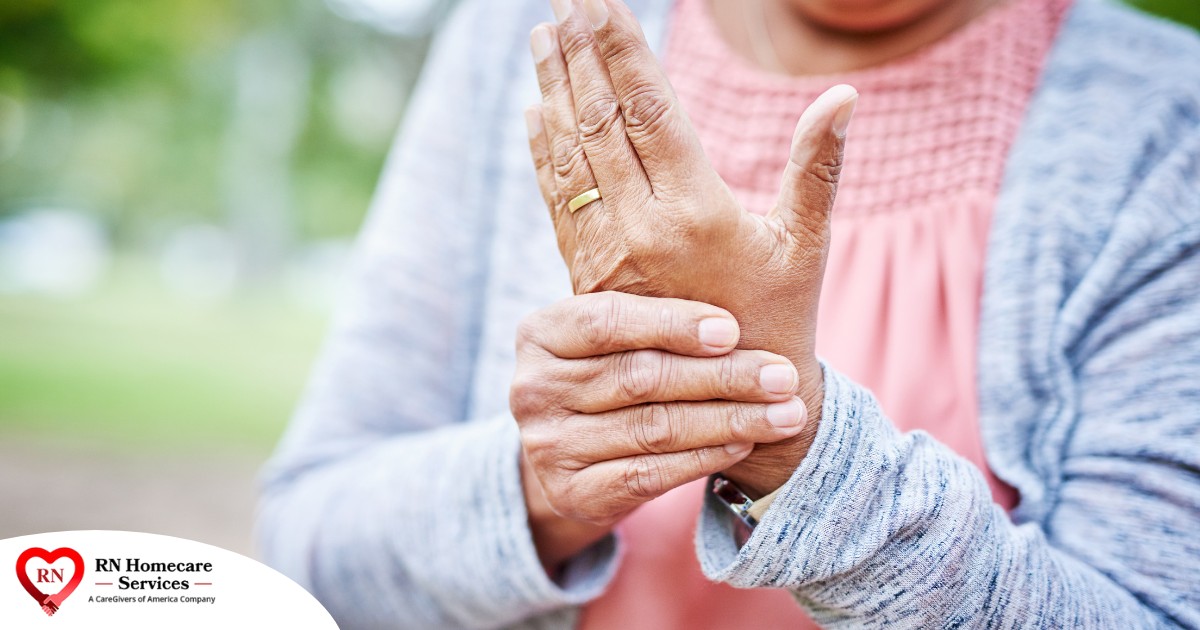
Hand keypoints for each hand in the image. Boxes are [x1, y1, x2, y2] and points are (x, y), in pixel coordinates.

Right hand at [511, 292, 806, 569]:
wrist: (575, 460)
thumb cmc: (616, 373)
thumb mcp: (619, 332)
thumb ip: (657, 301)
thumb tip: (743, 238)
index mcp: (539, 332)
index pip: (607, 321)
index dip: (672, 323)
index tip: (733, 329)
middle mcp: (532, 388)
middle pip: (639, 377)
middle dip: (721, 376)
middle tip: (782, 375)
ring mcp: (547, 445)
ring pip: (653, 429)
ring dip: (730, 419)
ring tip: (785, 412)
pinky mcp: (571, 492)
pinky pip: (650, 474)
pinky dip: (705, 457)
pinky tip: (746, 441)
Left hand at [524, 0, 856, 495]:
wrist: (732, 405)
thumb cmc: (783, 318)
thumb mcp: (806, 243)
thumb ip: (817, 167)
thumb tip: (843, 97)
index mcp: (696, 211)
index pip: (650, 109)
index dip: (622, 50)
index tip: (599, 2)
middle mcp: (642, 227)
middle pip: (601, 122)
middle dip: (580, 54)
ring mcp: (607, 252)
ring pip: (573, 156)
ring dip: (554, 92)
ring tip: (543, 38)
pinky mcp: (588, 275)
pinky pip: (559, 201)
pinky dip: (545, 152)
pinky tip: (536, 112)